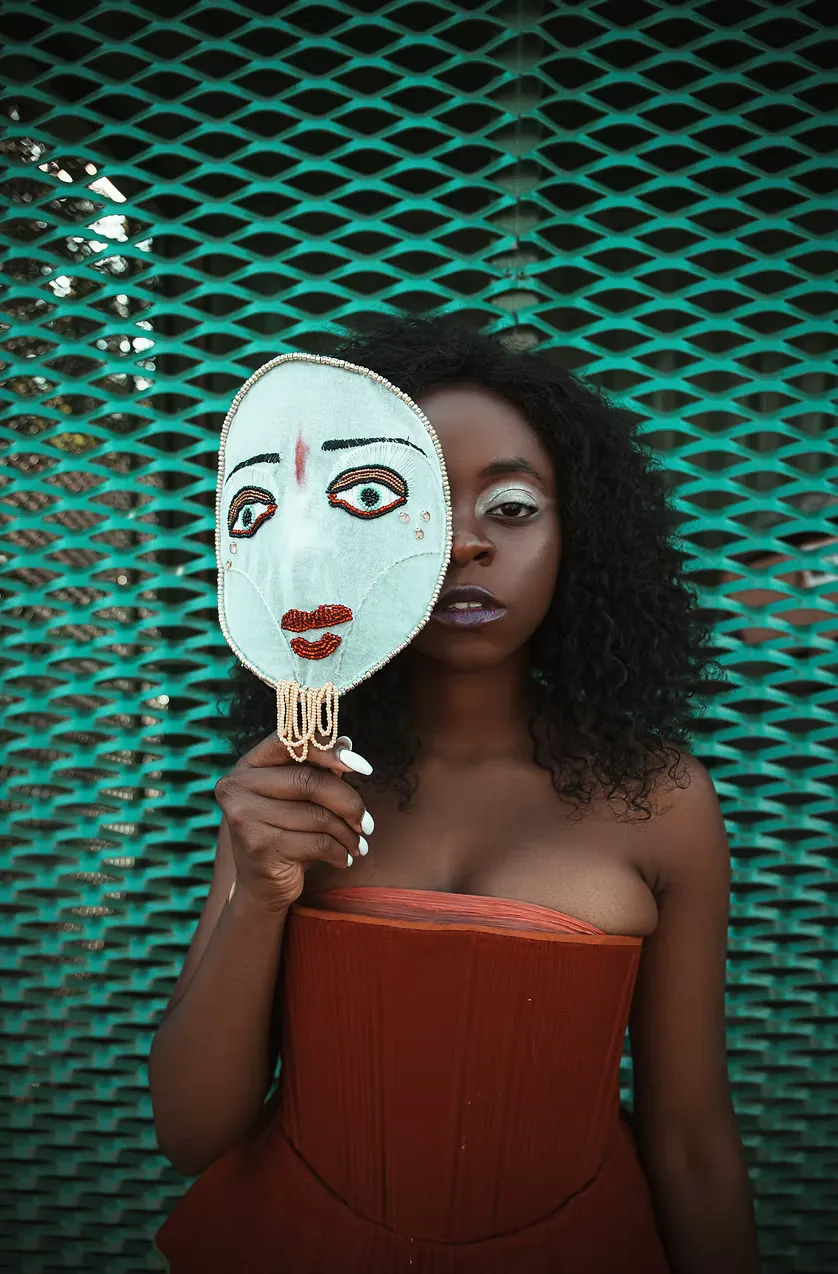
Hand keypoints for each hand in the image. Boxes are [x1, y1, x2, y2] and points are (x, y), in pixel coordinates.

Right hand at [214, 732, 374, 912]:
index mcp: (248, 766)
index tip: (362, 767)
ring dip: (348, 833)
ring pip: (318, 816)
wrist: (261, 886)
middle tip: (368, 822)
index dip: (328, 749)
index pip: (289, 742)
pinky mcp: (259, 847)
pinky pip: (318, 843)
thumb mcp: (298, 797)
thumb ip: (317, 768)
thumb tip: (347, 742)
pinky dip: (340, 852)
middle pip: (310, 781)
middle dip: (349, 802)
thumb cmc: (285, 831)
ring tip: (358, 844)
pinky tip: (345, 858)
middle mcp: (238, 787)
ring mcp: (245, 817)